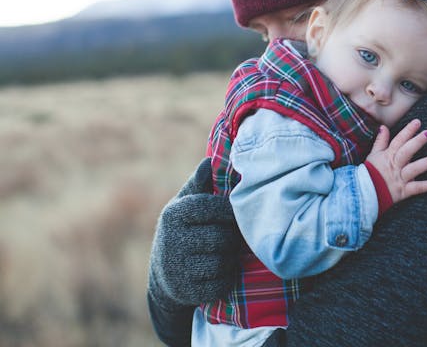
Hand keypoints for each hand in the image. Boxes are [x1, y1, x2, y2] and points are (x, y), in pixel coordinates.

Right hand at [147, 157, 239, 307]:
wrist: (164, 273)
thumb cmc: (184, 228)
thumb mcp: (186, 203)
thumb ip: (200, 183)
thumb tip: (210, 161)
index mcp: (174, 214)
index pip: (213, 207)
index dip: (229, 211)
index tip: (233, 214)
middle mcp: (172, 240)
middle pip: (222, 237)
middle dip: (232, 237)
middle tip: (233, 236)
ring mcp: (177, 269)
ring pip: (223, 261)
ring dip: (231, 258)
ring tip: (227, 252)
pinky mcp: (186, 292)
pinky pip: (221, 284)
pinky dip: (227, 278)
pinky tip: (222, 270)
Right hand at [365, 119, 426, 203]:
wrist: (365, 194)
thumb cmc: (369, 173)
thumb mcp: (373, 155)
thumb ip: (380, 141)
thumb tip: (383, 127)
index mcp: (388, 156)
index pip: (399, 141)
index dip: (408, 131)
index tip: (417, 122)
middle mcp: (395, 166)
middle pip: (407, 152)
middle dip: (417, 142)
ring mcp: (400, 178)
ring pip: (414, 169)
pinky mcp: (403, 191)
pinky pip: (417, 188)